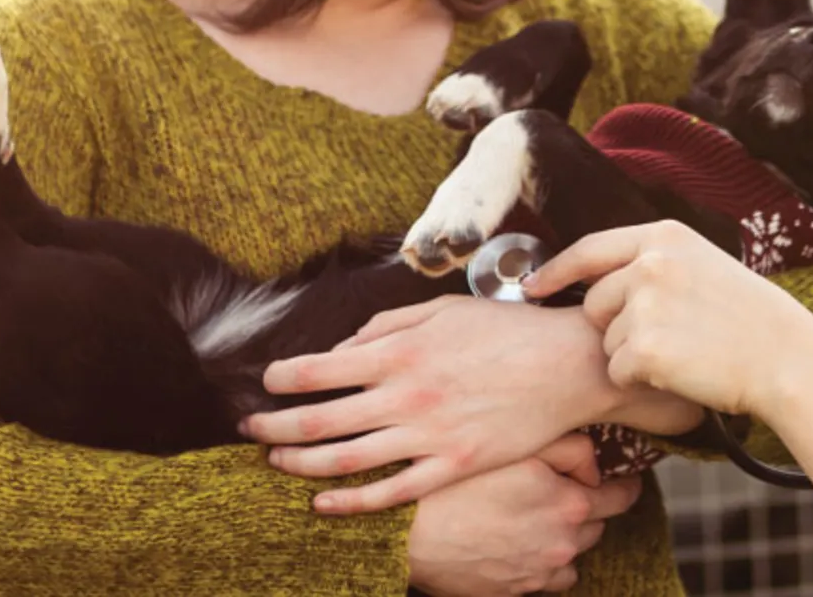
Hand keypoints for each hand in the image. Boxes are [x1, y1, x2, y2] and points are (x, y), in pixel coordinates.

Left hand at [242, 297, 699, 513]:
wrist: (565, 367)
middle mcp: (405, 396)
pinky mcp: (453, 466)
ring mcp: (428, 436)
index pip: (320, 369)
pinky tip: (323, 503)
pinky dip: (352, 502)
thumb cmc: (504, 332)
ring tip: (273, 462)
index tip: (264, 383)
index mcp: (399, 352)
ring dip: (300, 463)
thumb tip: (344, 347)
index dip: (283, 378)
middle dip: (274, 425)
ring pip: (347, 459)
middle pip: (321, 420)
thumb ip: (387, 327)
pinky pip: (392, 492)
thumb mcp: (441, 311)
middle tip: (247, 427)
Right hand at [406, 436, 641, 596]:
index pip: (623, 495)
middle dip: (584, 505)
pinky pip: (546, 577)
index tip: (611, 474)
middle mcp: (564, 543)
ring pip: (572, 552)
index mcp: (571, 504)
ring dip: (561, 535)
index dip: (620, 481)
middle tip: (553, 486)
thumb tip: (595, 463)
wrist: (407, 534)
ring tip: (527, 514)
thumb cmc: (454, 483)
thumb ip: (568, 447)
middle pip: (597, 524)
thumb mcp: (513, 447)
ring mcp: (541, 572)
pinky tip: (513, 541)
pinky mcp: (517, 592)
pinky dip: (539, 561)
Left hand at [524, 221, 812, 417]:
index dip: (555, 271)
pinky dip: (640, 381)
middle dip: (617, 326)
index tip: (532, 287)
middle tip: (670, 337)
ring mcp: (645, 304)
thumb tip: (595, 278)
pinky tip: (681, 371)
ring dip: (634, 355)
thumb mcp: (702, 266)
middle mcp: (649, 263)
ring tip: (685, 351)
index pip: (589, 249)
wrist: (787, 360)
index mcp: (664, 236)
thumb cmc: (749, 320)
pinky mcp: (644, 347)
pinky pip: (617, 372)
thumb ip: (651, 263)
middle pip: (595, 303)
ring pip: (607, 341)